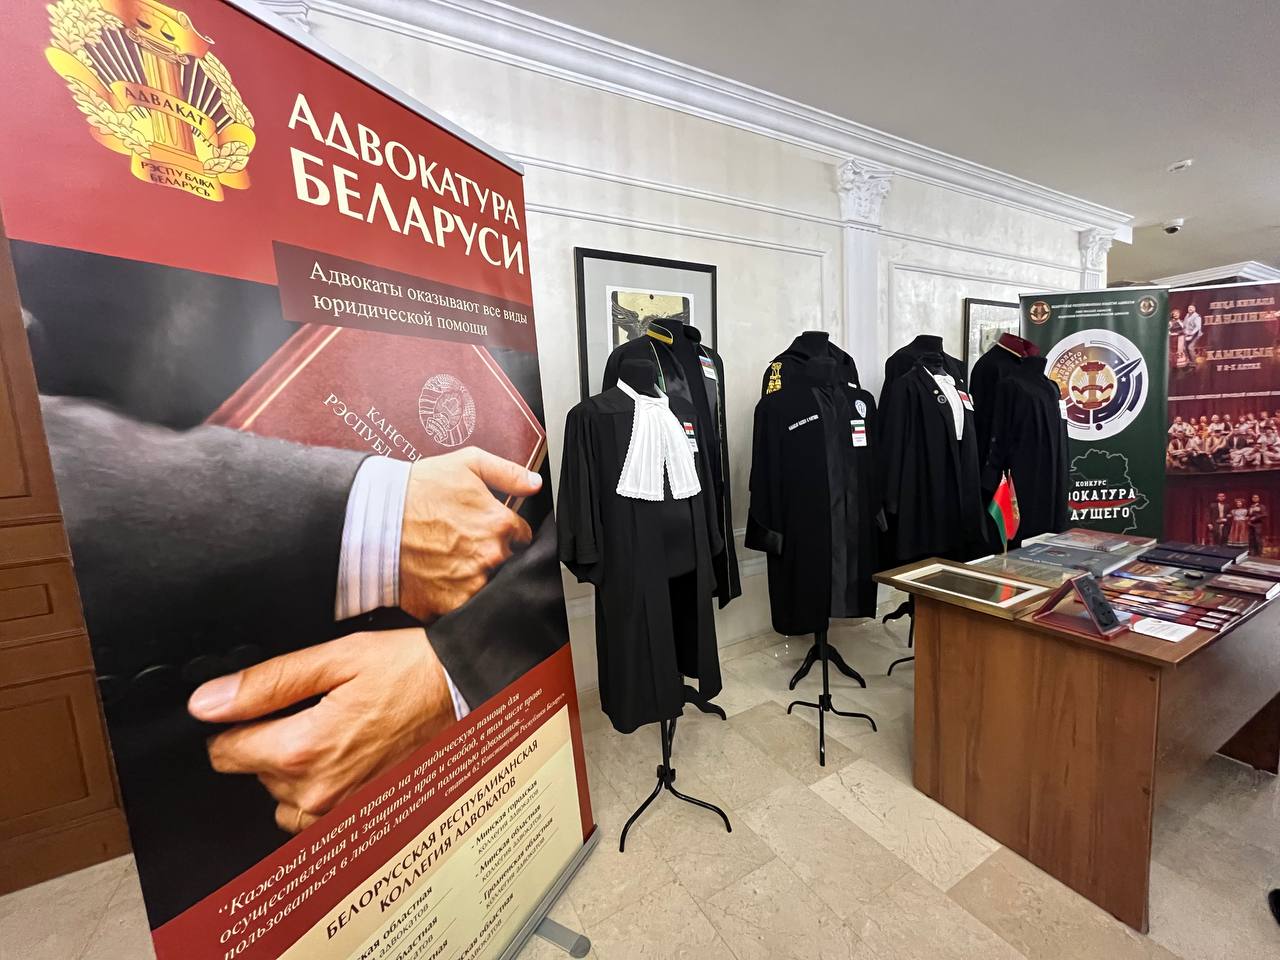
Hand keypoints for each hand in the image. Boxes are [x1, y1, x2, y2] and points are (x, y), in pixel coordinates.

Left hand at [187, 628, 452, 833]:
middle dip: (271, 741)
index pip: (223, 754)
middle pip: (253, 774)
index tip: (259, 707)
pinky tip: (345, 757)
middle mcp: (317, 791)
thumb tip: (208, 703)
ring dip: (293, 769)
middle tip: (313, 709)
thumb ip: (266, 684)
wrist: (462, 691)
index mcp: (302, 749)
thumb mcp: (335, 659)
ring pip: (281, 798)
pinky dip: (318, 789)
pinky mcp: (361, 817)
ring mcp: (340, 811)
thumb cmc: (409, 671)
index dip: (233, 724)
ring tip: (330, 733)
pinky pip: (314, 815)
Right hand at [399, 448, 541, 620]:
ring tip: (447, 560)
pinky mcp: (447, 604)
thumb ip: (507, 472)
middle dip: (490, 553)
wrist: (372, 520)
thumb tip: (534, 483)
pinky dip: (452, 595)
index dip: (506, 531)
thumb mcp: (467, 463)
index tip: (488, 529)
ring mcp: (470, 584)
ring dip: (474, 576)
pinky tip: (436, 577)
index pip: (521, 536)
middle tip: (461, 542)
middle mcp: (490, 557)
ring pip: (486, 585)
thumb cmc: (417, 489)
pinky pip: (461, 605)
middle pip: (505, 561)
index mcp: (499, 524)